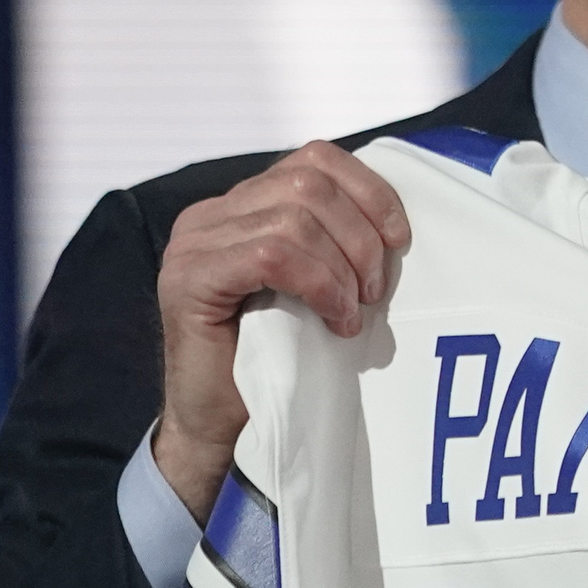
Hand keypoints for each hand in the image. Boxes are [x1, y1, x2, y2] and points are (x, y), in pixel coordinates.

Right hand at [154, 141, 407, 522]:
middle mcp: (210, 214)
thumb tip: (397, 219)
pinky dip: (319, 285)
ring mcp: (192, 244)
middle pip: (309, 182)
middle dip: (361, 234)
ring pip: (295, 217)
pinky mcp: (187, 279)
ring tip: (353, 311)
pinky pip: (271, 256)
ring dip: (342, 266)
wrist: (221, 428)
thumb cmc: (276, 359)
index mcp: (242, 204)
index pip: (315, 158)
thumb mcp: (315, 284)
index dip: (369, 190)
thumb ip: (332, 239)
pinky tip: (334, 321)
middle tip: (375, 290)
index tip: (400, 238)